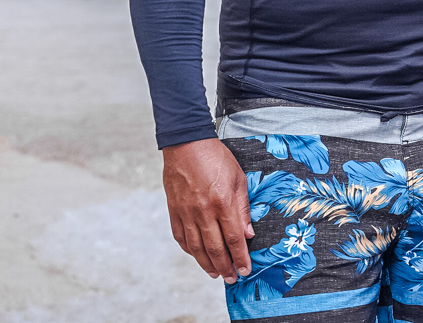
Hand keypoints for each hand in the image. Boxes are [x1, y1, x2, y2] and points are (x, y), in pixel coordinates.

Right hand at [162, 139, 252, 280]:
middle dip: (225, 266)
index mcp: (222, 203)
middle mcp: (203, 212)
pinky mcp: (174, 210)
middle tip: (232, 278)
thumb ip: (243, 208)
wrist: (187, 144)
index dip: (241, 258)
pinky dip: (189, 250)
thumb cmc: (215, 158)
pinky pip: (181, 237)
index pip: (233, 239)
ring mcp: (186, 213)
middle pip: (215, 248)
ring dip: (206, 264)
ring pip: (196, 247)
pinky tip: (196, 255)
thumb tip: (248, 234)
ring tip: (216, 273)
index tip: (246, 269)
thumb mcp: (238, 178)